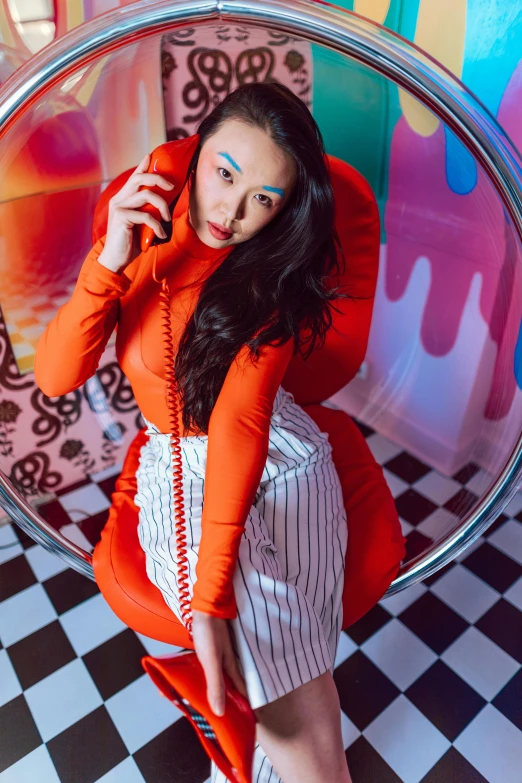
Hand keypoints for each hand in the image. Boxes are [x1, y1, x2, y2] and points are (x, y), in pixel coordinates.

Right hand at [97, 153, 174, 273]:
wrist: (115, 259)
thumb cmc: (130, 242)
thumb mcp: (141, 223)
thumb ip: (148, 211)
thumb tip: (167, 203)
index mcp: (123, 198)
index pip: (134, 177)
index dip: (143, 165)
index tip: (151, 155)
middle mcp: (119, 199)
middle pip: (140, 179)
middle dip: (159, 179)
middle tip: (172, 186)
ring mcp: (118, 207)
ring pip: (146, 195)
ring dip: (162, 206)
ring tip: (167, 219)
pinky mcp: (121, 217)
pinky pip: (146, 216)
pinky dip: (157, 226)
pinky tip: (160, 235)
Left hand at [191, 609, 248, 716]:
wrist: (208, 605)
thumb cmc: (209, 633)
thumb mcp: (211, 661)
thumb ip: (216, 684)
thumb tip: (220, 713)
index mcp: (230, 667)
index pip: (242, 691)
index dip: (248, 706)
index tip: (255, 721)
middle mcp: (229, 661)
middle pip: (237, 683)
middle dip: (240, 698)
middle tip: (242, 713)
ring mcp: (223, 652)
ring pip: (229, 673)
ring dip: (231, 686)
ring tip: (230, 697)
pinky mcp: (216, 645)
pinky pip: (221, 664)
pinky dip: (221, 673)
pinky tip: (217, 673)